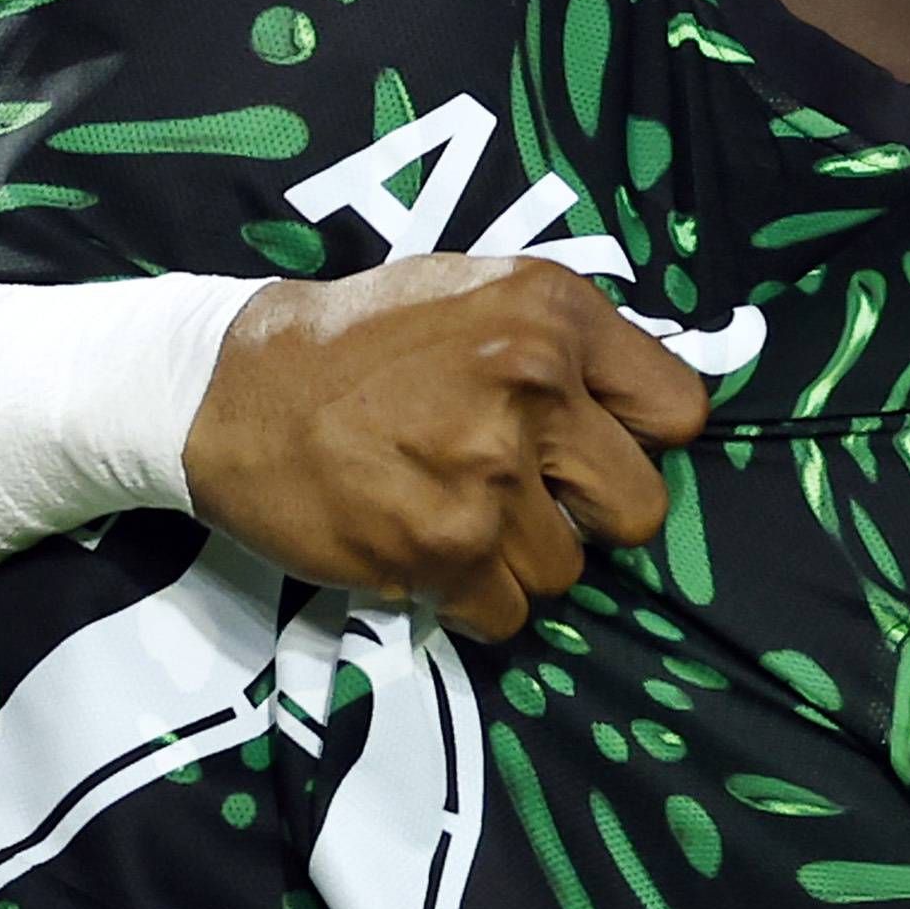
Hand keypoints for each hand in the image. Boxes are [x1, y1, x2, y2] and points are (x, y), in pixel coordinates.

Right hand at [181, 254, 712, 637]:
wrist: (230, 388)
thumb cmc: (358, 344)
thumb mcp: (476, 294)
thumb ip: (564, 345)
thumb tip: (642, 417)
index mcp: (553, 313)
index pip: (679, 412)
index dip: (640, 441)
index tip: (594, 448)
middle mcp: (534, 385)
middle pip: (640, 509)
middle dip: (588, 515)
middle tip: (527, 497)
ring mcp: (489, 473)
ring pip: (568, 571)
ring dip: (520, 561)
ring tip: (455, 516)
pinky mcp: (442, 549)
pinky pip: (509, 614)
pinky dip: (473, 601)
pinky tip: (427, 552)